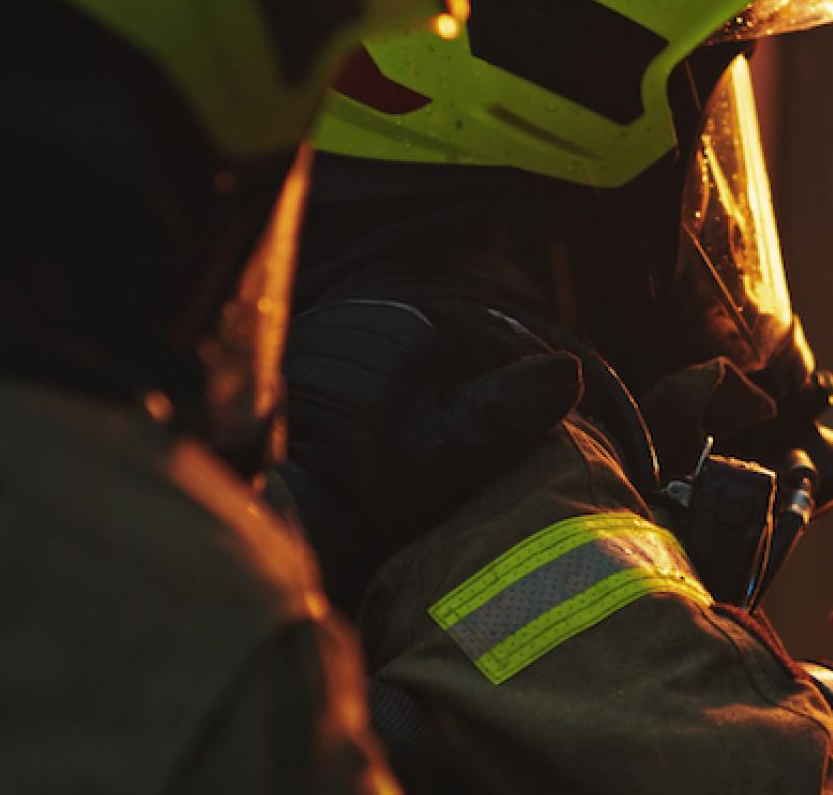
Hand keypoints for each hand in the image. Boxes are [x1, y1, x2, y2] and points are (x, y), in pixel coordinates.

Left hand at [280, 297, 582, 606]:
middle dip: (481, 374)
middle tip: (513, 420)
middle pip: (445, 342)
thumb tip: (569, 371)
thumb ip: (509, 409)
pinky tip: (404, 431)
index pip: (488, 334)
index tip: (551, 403)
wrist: (262, 515)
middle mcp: (357, 316)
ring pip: (405, 356)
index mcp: (402, 325)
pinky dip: (396, 394)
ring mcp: (321, 340)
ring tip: (464, 431)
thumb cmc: (359, 488)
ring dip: (438, 384)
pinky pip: (366, 370)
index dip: (527, 368)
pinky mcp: (294, 371)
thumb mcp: (449, 453)